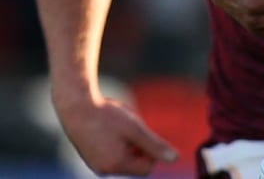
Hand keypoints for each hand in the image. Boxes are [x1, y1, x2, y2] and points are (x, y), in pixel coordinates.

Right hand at [54, 94, 176, 175]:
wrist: (75, 107)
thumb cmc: (106, 116)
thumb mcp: (136, 128)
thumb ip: (156, 145)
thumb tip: (175, 158)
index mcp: (116, 165)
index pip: (147, 168)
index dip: (152, 151)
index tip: (144, 133)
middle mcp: (104, 170)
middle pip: (136, 163)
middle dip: (139, 145)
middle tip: (130, 127)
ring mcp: (96, 164)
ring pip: (125, 157)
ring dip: (129, 142)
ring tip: (118, 125)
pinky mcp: (90, 157)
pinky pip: (113, 154)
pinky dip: (117, 142)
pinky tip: (109, 127)